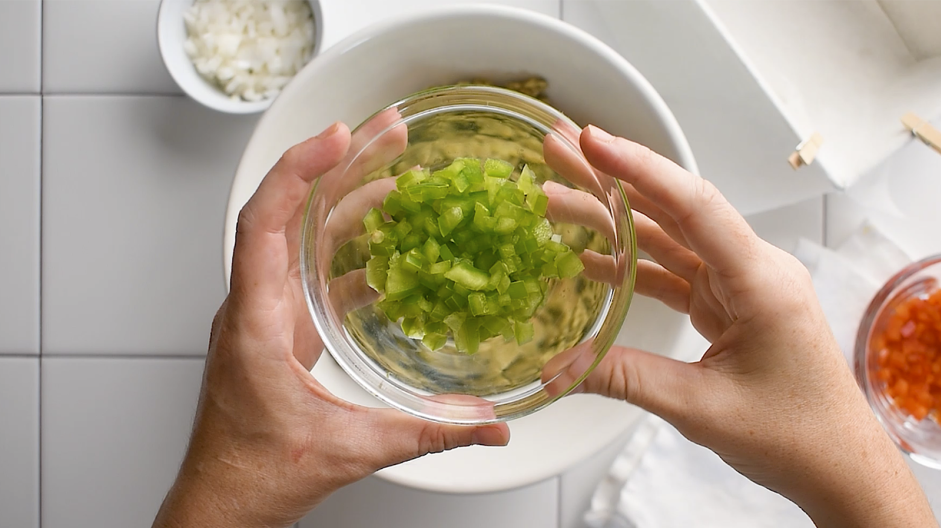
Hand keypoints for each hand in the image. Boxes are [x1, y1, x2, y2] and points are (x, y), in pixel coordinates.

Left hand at [152, 122, 508, 527]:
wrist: (222, 502)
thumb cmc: (254, 474)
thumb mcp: (348, 449)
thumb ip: (426, 434)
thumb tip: (487, 424)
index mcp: (256, 324)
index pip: (262, 224)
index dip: (297, 172)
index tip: (337, 137)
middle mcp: (254, 308)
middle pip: (289, 214)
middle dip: (338, 166)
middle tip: (385, 133)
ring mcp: (265, 316)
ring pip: (300, 239)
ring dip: (345, 203)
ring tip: (394, 175)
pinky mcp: (280, 329)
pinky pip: (312, 272)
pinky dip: (349, 252)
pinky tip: (388, 252)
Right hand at [570, 125, 936, 527]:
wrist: (837, 465)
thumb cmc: (797, 435)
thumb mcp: (701, 408)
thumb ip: (625, 378)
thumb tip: (557, 370)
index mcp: (760, 282)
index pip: (694, 206)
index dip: (639, 168)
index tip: (594, 141)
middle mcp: (752, 271)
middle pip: (673, 209)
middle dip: (612, 178)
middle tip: (561, 152)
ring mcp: (740, 286)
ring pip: (667, 239)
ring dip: (613, 220)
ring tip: (558, 200)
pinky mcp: (729, 305)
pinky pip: (673, 273)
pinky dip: (631, 265)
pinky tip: (590, 260)